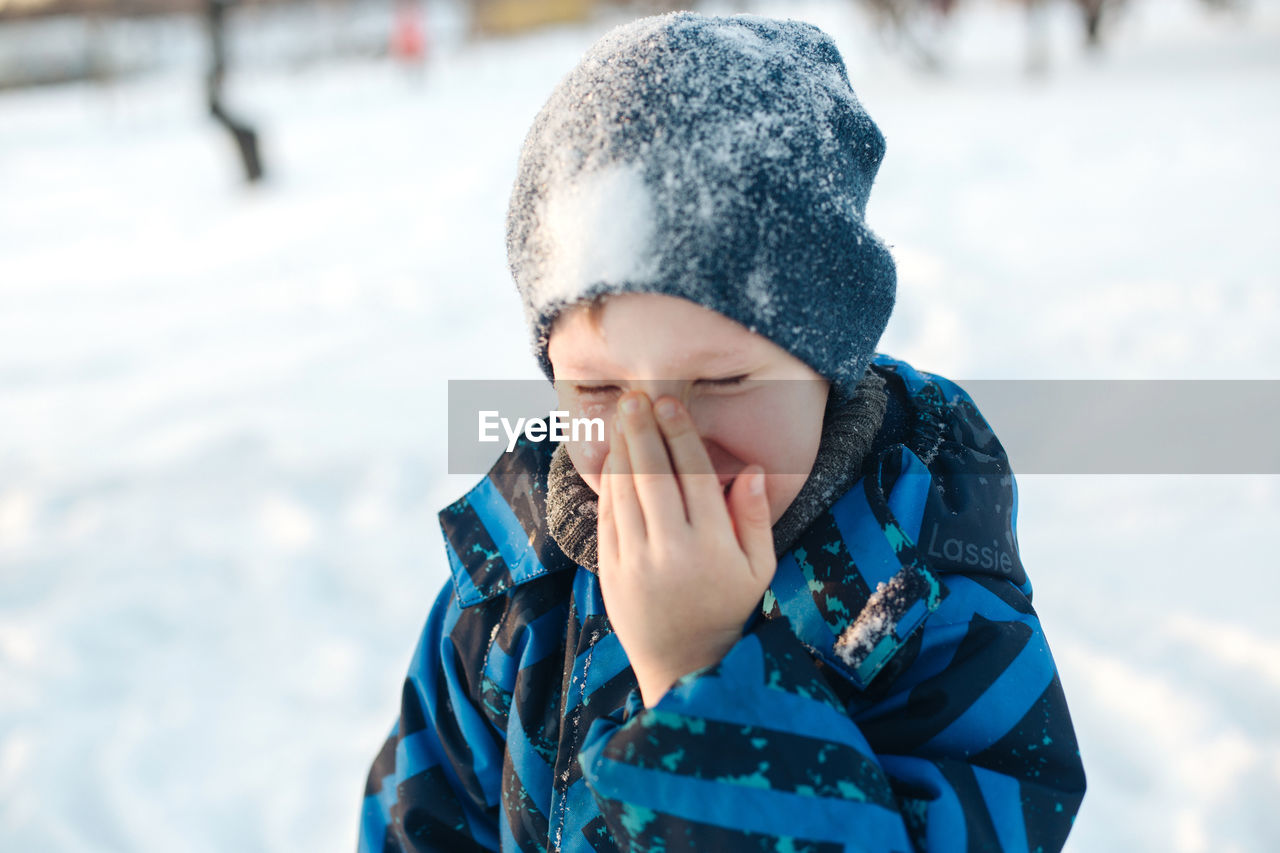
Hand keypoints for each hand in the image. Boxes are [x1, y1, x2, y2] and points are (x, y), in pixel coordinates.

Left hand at [597, 391, 777, 706]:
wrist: (684, 664)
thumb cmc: (727, 607)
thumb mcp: (758, 568)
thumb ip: (754, 518)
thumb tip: (752, 469)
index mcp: (711, 546)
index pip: (692, 476)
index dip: (679, 436)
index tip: (670, 404)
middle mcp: (671, 551)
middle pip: (652, 476)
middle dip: (642, 431)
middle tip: (636, 398)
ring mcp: (636, 562)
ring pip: (625, 492)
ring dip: (621, 451)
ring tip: (622, 419)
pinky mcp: (611, 571)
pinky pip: (608, 517)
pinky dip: (608, 484)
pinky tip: (613, 460)